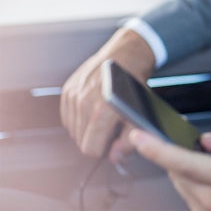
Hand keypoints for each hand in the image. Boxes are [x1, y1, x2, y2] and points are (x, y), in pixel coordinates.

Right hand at [60, 28, 154, 160]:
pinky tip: (94, 110)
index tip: (114, 141)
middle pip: (81, 142)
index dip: (105, 149)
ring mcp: (73, 96)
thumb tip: (115, 157)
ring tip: (104, 116)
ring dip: (88, 129)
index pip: (91, 149)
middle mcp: (83, 103)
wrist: (127, 55)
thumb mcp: (140, 114)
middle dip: (97, 139)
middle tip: (112, 127)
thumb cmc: (135, 84)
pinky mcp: (67, 90)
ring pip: (74, 131)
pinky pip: (68, 118)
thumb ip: (129, 140)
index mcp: (102, 111)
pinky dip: (80, 118)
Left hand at [130, 125, 210, 210]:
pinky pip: (186, 189)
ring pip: (179, 177)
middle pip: (177, 166)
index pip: (187, 163)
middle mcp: (210, 200)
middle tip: (194, 138)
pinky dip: (193, 177)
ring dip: (187, 164)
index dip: (159, 150)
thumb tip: (208, 139)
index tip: (139, 136)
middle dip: (179, 148)